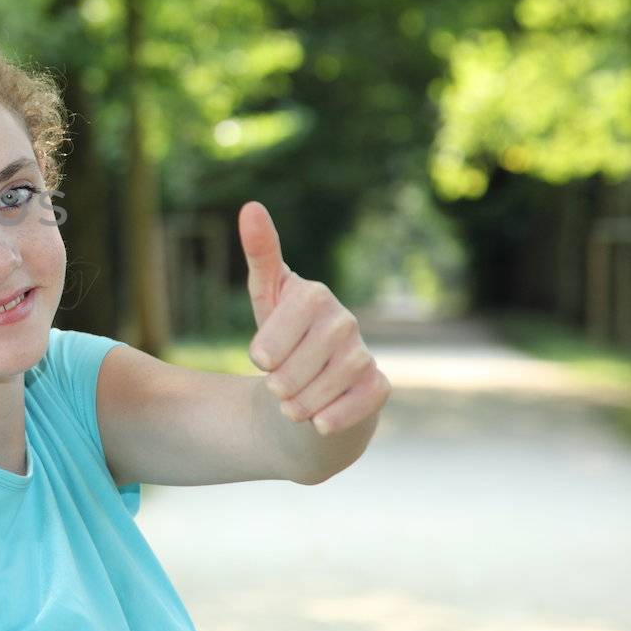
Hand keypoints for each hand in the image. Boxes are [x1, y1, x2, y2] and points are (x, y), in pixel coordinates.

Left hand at [240, 202, 389, 435]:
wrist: (306, 390)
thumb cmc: (281, 339)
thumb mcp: (264, 298)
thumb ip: (260, 255)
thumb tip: (252, 207)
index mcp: (314, 295)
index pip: (286, 320)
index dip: (268, 347)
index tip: (258, 359)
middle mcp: (343, 320)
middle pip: (299, 362)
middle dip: (279, 382)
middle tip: (273, 387)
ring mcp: (362, 353)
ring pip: (326, 385)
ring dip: (300, 403)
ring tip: (288, 407)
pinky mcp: (378, 385)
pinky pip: (362, 401)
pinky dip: (335, 416)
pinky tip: (318, 423)